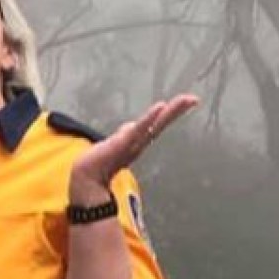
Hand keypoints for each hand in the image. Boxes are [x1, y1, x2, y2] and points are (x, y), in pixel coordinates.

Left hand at [68, 94, 197, 204]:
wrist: (85, 179)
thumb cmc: (99, 163)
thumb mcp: (114, 144)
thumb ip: (124, 136)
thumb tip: (131, 126)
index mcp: (136, 142)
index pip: (155, 124)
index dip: (170, 112)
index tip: (186, 101)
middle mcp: (137, 142)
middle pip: (159, 123)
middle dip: (176, 111)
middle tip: (193, 99)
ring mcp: (131, 143)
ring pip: (152, 125)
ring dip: (168, 112)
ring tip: (182, 101)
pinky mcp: (122, 144)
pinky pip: (138, 129)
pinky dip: (150, 118)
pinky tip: (160, 108)